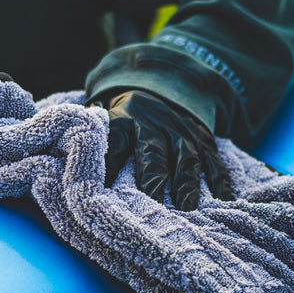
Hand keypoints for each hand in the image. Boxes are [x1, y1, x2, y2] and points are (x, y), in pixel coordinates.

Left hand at [93, 89, 232, 210]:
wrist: (157, 83)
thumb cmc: (122, 119)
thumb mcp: (102, 121)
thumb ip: (91, 145)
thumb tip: (71, 177)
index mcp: (123, 121)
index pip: (114, 145)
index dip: (110, 168)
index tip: (105, 196)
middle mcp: (154, 124)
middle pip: (153, 153)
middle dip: (153, 181)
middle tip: (153, 206)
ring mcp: (182, 130)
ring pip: (186, 157)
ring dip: (187, 183)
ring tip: (186, 209)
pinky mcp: (203, 136)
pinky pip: (214, 159)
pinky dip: (219, 180)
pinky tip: (222, 200)